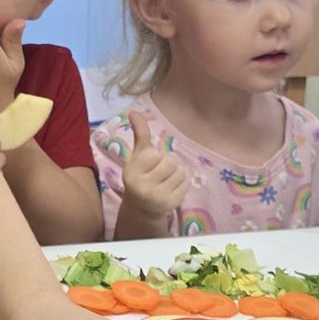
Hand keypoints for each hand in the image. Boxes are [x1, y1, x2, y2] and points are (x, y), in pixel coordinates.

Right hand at [121, 112, 189, 226]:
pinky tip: (172, 187)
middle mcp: (143, 187)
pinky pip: (186, 182)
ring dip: (177, 172)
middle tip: (159, 173)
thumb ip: (139, 134)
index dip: (155, 157)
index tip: (149, 166)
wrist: (142, 208)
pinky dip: (183, 182)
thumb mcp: (137, 156)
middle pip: (170, 161)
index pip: (154, 154)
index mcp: (132, 173)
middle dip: (167, 163)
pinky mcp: (172, 204)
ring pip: (180, 171)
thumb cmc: (140, 176)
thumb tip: (134, 111)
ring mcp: (158, 197)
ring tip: (167, 179)